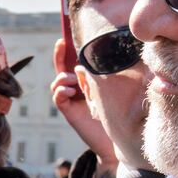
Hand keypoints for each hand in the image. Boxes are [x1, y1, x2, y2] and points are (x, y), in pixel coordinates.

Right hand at [51, 33, 115, 168]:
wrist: (115, 139)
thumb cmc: (119, 113)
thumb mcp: (113, 89)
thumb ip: (103, 76)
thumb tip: (91, 63)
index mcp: (88, 81)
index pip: (77, 62)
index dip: (71, 50)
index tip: (66, 37)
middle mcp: (77, 88)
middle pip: (62, 68)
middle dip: (60, 55)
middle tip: (60, 44)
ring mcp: (71, 99)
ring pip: (58, 81)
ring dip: (63, 77)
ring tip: (73, 80)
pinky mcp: (68, 110)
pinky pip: (58, 96)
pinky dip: (61, 91)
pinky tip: (71, 92)